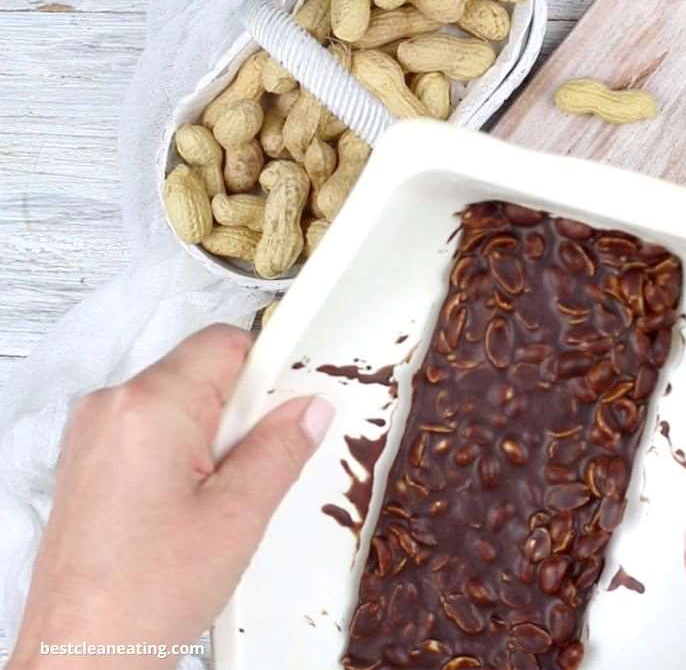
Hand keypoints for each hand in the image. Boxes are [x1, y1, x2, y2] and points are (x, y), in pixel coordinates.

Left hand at [10, 325, 335, 668]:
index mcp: (149, 407)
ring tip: (224, 500)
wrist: (80, 655)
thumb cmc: (142, 597)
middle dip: (244, 411)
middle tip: (260, 469)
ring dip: (217, 437)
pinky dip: (185, 456)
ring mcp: (93, 435)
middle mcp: (111, 408)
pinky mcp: (89, 463)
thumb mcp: (239, 516)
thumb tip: (309, 410)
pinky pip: (153, 433)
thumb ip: (280, 449)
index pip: (226, 343)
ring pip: (181, 404)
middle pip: (203, 371)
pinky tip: (197, 508)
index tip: (298, 401)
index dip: (271, 370)